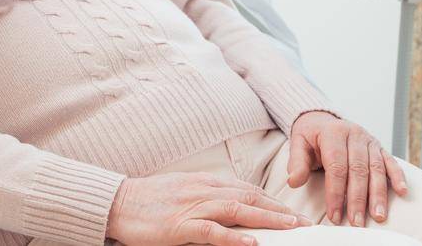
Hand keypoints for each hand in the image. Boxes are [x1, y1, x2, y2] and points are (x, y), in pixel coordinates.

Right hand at [106, 172, 310, 245]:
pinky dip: (233, 236)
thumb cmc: (147, 201)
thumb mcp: (181, 192)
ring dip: (267, 219)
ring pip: (238, 210)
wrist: (116, 202)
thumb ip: (206, 198)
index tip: (293, 213)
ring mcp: (191, 206)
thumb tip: (232, 208)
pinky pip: (211, 231)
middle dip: (279, 210)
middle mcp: (202, 189)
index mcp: (203, 182)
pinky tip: (252, 242)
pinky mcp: (179, 225)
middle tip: (305, 222)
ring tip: (290, 228)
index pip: (246, 189)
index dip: (272, 201)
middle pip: (249, 197)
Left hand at [287, 111, 407, 226]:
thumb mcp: (298, 143)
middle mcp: (354, 135)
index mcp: (334, 133)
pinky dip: (398, 177)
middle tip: (356, 222)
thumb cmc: (311, 135)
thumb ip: (297, 162)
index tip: (334, 215)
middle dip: (358, 199)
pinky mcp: (379, 146)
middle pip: (358, 171)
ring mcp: (369, 140)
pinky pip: (391, 162)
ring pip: (376, 169)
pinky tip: (403, 192)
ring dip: (378, 194)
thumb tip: (294, 181)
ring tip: (378, 216)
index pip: (336, 167)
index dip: (335, 193)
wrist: (322, 119)